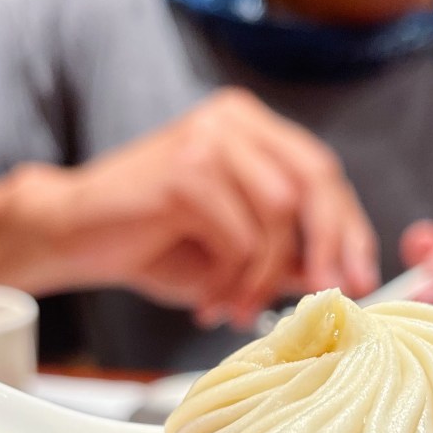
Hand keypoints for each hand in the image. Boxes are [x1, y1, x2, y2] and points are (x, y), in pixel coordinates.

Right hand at [39, 89, 378, 326]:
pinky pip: (238, 237)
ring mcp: (209, 140)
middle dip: (326, 248)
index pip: (320, 173)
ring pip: (277, 216)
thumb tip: (335, 276)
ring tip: (236, 309)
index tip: (359, 277)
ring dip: (263, 278)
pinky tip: (207, 301)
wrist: (74, 235)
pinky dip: (230, 280)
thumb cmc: (151, 243)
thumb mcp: (232, 253)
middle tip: (322, 294)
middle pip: (312, 183)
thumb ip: (282, 256)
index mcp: (251, 130)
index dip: (348, 228)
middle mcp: (234, 123)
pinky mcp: (185, 171)